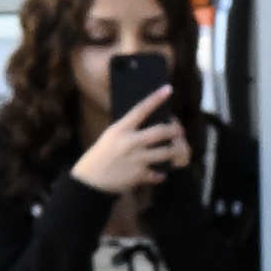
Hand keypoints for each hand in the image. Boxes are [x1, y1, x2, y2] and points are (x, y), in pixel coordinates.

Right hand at [71, 99, 187, 200]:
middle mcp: (130, 142)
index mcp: (121, 129)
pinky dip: (162, 174)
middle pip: (161, 131)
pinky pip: (159, 173)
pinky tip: (162, 172)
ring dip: (176, 150)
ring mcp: (136, 159)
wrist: (90, 180)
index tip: (168, 89)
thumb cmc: (101, 154)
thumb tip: (150, 121)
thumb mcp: (111, 135)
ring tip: (178, 149)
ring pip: (166, 152)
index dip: (156, 98)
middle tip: (180, 131)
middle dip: (175, 130)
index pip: (141, 109)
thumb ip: (128, 129)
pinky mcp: (139, 175)